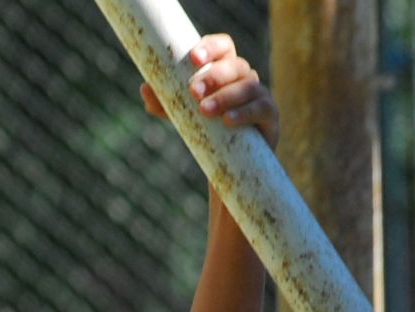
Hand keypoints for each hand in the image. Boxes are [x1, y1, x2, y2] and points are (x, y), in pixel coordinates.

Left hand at [140, 33, 278, 150]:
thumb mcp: (181, 116)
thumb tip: (145, 88)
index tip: (193, 58)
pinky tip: (227, 121)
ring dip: (225, 96)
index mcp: (225, 70)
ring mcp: (259, 96)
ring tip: (204, 110)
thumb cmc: (206, 130)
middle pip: (235, 65)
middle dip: (213, 76)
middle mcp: (245, 78)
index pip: (224, 47)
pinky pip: (260, 109)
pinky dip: (243, 113)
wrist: (229, 162)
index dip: (211, 48)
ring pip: (247, 86)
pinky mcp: (269, 117)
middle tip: (192, 91)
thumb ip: (164, 103)